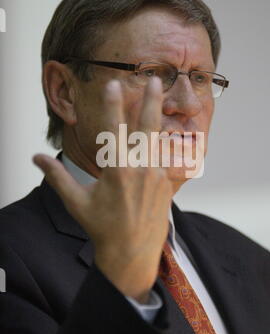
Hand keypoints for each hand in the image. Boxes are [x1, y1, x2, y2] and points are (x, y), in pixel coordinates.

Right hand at [33, 78, 172, 302]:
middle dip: (150, 101)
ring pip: (159, 140)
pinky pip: (166, 158)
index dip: (112, 105)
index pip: (114, 131)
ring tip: (162, 97)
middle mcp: (140, 170)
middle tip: (154, 80)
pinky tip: (170, 132)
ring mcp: (156, 177)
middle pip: (146, 128)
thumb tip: (36, 157)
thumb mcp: (76, 202)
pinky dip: (166, 144)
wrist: (131, 253)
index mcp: (116, 171)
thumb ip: (57, 176)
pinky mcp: (167, 184)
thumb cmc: (101, 228)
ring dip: (160, 117)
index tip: (113, 84)